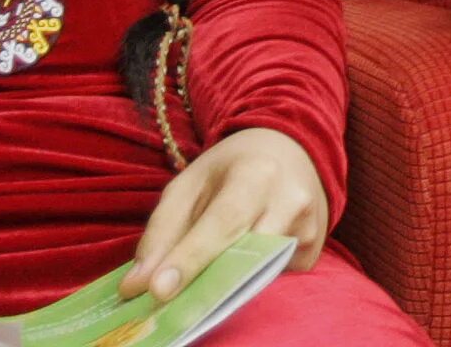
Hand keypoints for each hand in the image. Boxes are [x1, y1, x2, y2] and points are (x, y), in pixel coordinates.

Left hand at [120, 127, 326, 302]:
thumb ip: (161, 230)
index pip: (222, 223)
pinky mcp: (313, 254)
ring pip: (257, 275)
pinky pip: (271, 280)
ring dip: (222, 285)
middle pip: (243, 256)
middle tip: (164, 301)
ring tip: (200, 279)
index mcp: (257, 173)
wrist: (290, 150)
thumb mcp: (190, 183)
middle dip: (201, 283)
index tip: (158, 290)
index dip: (190, 259)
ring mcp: (309, 230)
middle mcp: (291, 201)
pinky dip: (246, 280)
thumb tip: (137, 285)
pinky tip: (242, 259)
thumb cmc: (232, 168)